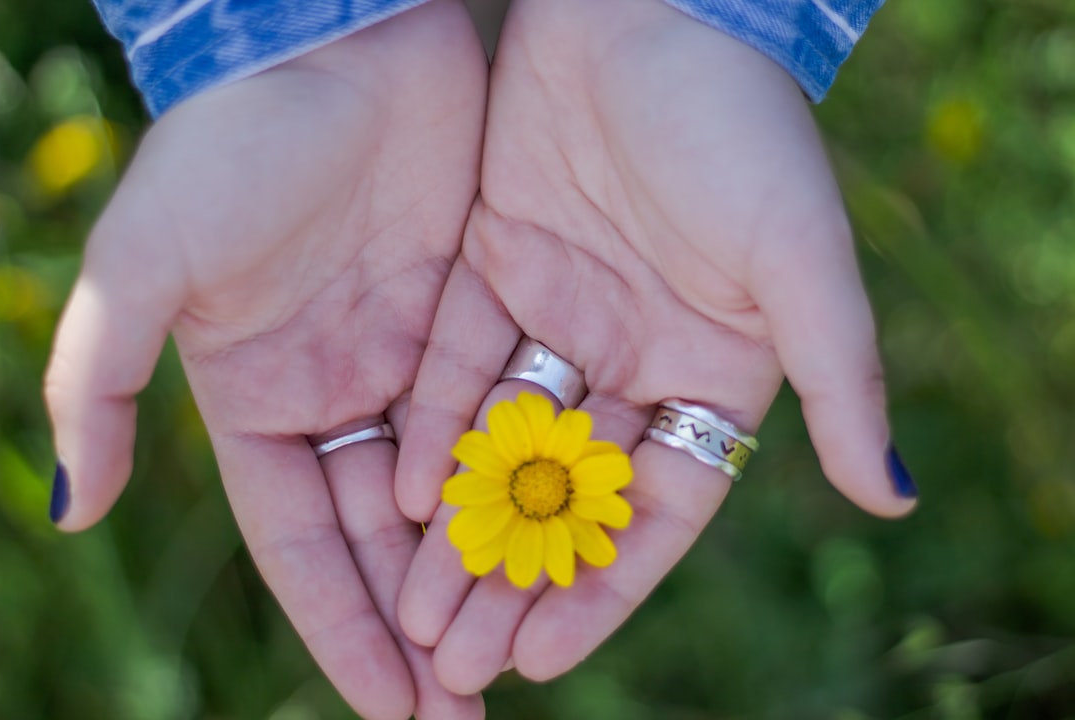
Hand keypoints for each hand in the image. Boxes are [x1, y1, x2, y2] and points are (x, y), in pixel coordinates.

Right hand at [43, 2, 486, 717]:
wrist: (336, 41)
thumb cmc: (236, 144)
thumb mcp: (149, 264)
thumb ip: (98, 382)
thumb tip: (73, 513)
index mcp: (260, 402)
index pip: (306, 545)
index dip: (344, 629)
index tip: (391, 709)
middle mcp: (338, 392)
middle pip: (385, 537)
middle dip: (422, 623)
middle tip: (468, 708)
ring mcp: (410, 356)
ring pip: (452, 488)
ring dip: (481, 566)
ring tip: (524, 648)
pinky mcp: (474, 311)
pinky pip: (502, 413)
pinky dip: (524, 476)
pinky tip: (562, 536)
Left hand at [395, 0, 915, 693]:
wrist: (653, 9)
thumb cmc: (743, 129)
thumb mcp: (801, 262)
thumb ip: (841, 378)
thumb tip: (893, 498)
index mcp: (712, 371)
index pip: (656, 511)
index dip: (604, 588)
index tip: (543, 658)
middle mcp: (633, 354)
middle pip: (569, 491)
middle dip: (516, 575)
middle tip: (458, 661)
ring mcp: (561, 312)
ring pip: (504, 440)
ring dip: (464, 520)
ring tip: (415, 605)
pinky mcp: (493, 262)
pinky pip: (456, 362)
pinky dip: (432, 424)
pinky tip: (401, 494)